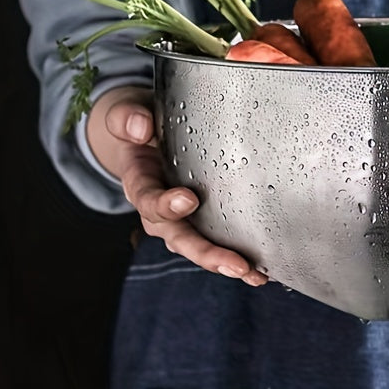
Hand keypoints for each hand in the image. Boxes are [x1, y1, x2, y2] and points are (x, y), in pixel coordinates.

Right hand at [86, 85, 267, 285]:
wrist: (142, 133)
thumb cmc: (139, 124)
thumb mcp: (126, 114)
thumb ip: (128, 119)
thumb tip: (141, 129)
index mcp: (139, 183)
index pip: (148, 199)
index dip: (165, 204)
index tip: (188, 200)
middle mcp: (158, 209)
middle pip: (179, 237)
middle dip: (206, 252)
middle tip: (235, 264)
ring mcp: (180, 217)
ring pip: (198, 245)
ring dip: (224, 261)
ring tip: (254, 274)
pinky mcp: (202, 217)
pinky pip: (216, 238)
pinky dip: (237, 255)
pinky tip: (262, 269)